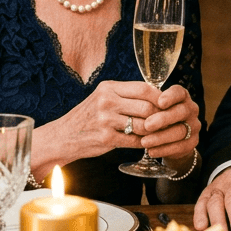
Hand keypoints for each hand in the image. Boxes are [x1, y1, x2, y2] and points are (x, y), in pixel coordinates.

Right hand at [45, 80, 161, 162]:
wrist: (64, 136)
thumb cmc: (87, 117)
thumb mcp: (102, 97)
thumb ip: (124, 95)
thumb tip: (155, 96)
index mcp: (108, 87)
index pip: (143, 88)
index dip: (160, 97)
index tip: (167, 104)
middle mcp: (107, 101)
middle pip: (146, 107)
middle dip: (159, 116)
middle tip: (165, 122)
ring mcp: (106, 120)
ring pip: (143, 125)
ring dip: (152, 131)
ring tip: (156, 133)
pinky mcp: (106, 138)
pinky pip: (134, 140)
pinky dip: (142, 142)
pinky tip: (144, 142)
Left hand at [139, 84, 200, 159]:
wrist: (171, 139)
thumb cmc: (158, 117)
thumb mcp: (154, 108)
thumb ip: (149, 105)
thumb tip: (135, 106)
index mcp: (182, 97)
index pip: (179, 92)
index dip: (170, 96)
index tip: (159, 102)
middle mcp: (191, 109)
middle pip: (181, 111)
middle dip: (163, 118)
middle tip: (147, 125)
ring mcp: (194, 126)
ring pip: (180, 131)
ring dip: (161, 137)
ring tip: (144, 142)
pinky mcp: (193, 142)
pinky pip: (180, 147)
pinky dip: (164, 149)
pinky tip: (151, 151)